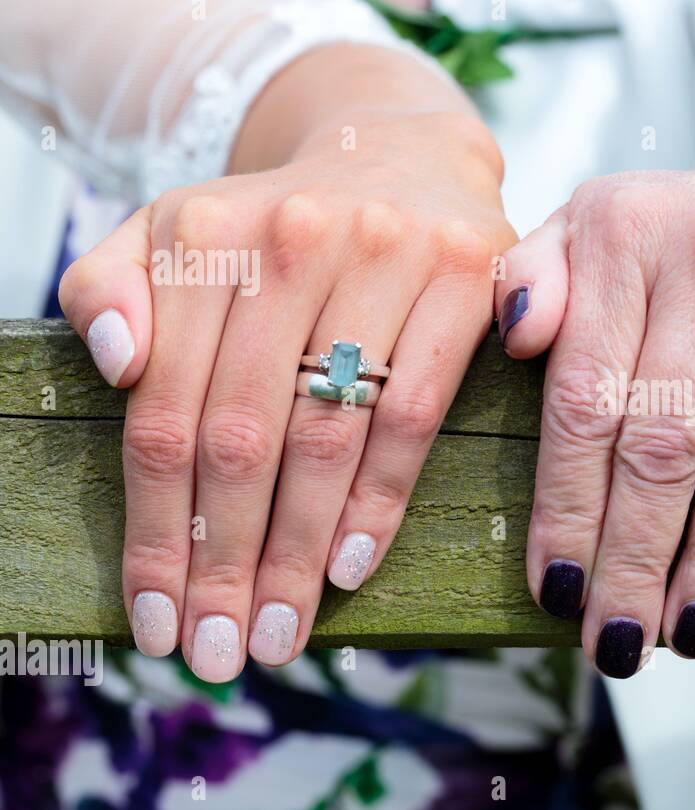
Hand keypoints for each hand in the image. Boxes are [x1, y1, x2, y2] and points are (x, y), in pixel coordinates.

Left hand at [59, 46, 514, 680]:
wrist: (407, 156)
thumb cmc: (280, 225)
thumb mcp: (179, 232)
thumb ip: (113, 283)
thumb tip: (114, 363)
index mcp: (203, 234)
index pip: (164, 410)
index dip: (157, 529)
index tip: (157, 618)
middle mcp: (290, 238)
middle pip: (242, 435)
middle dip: (225, 562)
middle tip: (220, 653)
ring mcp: (386, 256)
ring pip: (326, 436)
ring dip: (298, 552)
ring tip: (278, 633)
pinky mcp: (467, 282)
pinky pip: (413, 414)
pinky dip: (379, 500)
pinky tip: (350, 568)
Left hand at [497, 37, 694, 674]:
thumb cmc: (685, 227)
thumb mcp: (592, 223)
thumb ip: (533, 275)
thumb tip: (515, 335)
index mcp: (624, 233)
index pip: (585, 399)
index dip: (568, 507)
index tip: (556, 590)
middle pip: (664, 437)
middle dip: (635, 556)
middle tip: (618, 642)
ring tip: (688, 629)